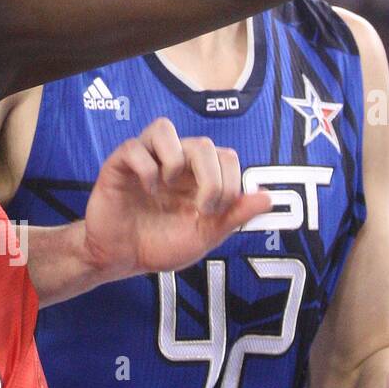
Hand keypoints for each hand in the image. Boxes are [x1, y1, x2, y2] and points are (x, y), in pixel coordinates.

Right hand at [79, 119, 271, 279]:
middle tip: (200, 208)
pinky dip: (146, 168)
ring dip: (176, 159)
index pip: (226, 156)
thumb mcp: (204, 236)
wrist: (121, 259)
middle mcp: (174, 162)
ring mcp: (146, 160)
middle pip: (202, 144)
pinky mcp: (119, 165)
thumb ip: (234, 216)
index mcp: (198, 176)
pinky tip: (147, 190)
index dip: (229, 181)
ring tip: (169, 185)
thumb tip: (269, 198)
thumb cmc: (159, 245)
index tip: (215, 212)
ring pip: (164, 128)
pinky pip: (135, 147)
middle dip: (211, 178)